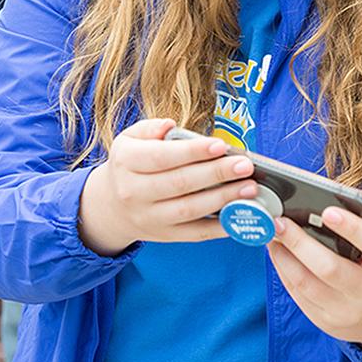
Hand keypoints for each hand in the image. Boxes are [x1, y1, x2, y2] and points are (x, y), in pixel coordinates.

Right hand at [78, 118, 257, 255]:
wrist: (112, 206)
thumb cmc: (131, 164)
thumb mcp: (131, 139)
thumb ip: (150, 128)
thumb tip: (170, 125)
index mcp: (126, 162)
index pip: (162, 157)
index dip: (192, 152)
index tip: (221, 145)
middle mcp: (134, 192)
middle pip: (180, 183)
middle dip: (216, 174)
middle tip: (245, 166)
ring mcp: (149, 217)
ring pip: (189, 210)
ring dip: (223, 199)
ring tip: (249, 188)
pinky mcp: (164, 236)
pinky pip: (195, 233)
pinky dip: (220, 227)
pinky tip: (241, 214)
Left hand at [268, 207, 361, 351]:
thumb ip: (358, 220)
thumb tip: (320, 195)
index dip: (352, 228)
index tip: (327, 212)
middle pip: (330, 268)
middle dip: (299, 242)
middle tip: (279, 221)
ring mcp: (346, 311)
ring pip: (306, 283)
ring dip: (284, 256)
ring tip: (272, 234)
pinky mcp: (325, 322)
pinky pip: (298, 295)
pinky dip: (283, 270)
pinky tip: (277, 252)